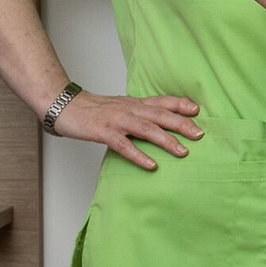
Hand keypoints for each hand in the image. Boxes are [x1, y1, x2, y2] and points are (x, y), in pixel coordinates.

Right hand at [53, 91, 202, 170]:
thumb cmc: (95, 110)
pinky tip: (151, 165)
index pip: (162, 101)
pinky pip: (124, 145)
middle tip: (199, 135)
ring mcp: (117, 121)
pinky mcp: (103, 132)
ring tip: (183, 152)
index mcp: (134, 103)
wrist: (65, 106)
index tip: (198, 110)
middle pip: (160, 115)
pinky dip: (139, 155)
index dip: (180, 104)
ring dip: (166, 140)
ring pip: (146, 129)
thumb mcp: (122, 106)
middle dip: (182, 124)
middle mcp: (129, 109)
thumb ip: (140, 113)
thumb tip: (160, 122)